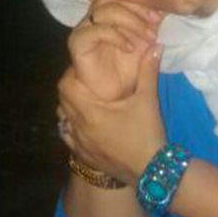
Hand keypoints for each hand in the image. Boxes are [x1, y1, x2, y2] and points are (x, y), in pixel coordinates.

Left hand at [58, 43, 166, 184]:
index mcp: (90, 111)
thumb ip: (148, 71)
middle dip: (72, 89)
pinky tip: (85, 124)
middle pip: (62, 101)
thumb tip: (155, 46)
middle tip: (87, 83)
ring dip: (70, 108)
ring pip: (63, 119)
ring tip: (86, 102)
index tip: (86, 71)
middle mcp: (79, 127)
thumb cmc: (147, 133)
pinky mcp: (84, 156)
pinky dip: (72, 127)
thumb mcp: (148, 100)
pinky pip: (68, 137)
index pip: (66, 85)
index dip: (73, 74)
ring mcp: (79, 144)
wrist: (152, 170)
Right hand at [67, 0, 162, 100]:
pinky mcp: (78, 43)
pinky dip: (115, 36)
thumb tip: (164, 11)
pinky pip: (94, 31)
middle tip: (156, 22)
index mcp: (112, 15)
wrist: (115, 96)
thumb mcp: (147, 45)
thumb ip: (153, 28)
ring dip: (131, 21)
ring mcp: (86, 29)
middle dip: (137, 7)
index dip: (141, 0)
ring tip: (149, 37)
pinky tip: (131, 48)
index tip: (161, 14)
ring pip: (104, 10)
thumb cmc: (129, 70)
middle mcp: (96, 18)